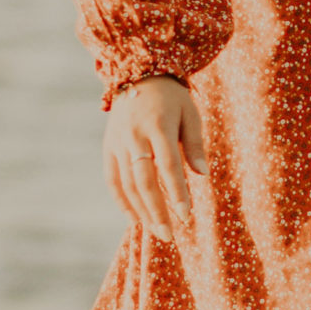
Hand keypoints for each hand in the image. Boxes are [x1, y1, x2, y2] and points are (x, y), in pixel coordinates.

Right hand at [104, 77, 207, 242]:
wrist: (138, 75)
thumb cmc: (172, 98)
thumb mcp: (190, 114)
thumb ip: (195, 144)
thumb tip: (202, 175)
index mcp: (158, 126)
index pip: (168, 166)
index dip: (177, 193)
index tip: (186, 215)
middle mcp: (133, 137)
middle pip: (144, 181)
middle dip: (156, 210)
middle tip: (169, 235)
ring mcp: (117, 143)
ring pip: (127, 184)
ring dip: (141, 210)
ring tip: (157, 230)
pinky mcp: (108, 147)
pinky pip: (113, 179)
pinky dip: (122, 200)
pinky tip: (135, 218)